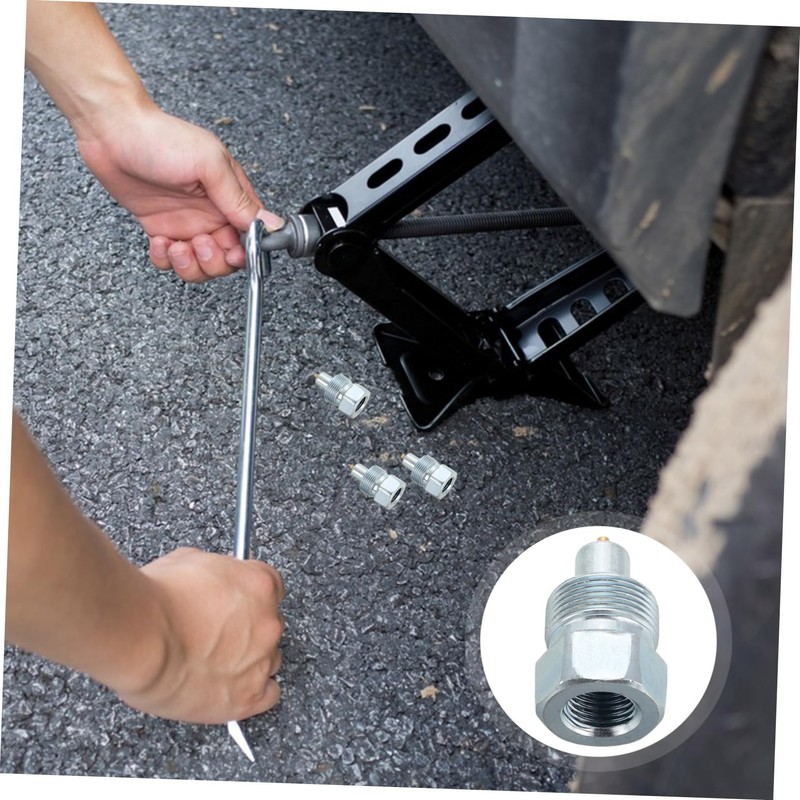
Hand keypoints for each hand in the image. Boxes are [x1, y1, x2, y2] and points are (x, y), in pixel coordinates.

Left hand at [77, 103, 282, 281]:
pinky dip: (165, 259)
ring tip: (176, 246)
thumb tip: (271, 223)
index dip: (247, 252)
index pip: (252, 236)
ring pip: (200, 266)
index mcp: (231, 197)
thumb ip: (239, 200)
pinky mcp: (161, 229)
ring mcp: (187, 223)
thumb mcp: (209, 166)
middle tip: (199, 243)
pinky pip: (170, 261)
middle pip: (228, 259)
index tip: (234, 252)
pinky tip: (159, 241)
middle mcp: (212, 214)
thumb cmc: (161, 138)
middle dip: (215, 261)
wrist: (111, 131)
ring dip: (190, 265)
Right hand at [119, 547, 284, 723]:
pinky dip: (254, 693)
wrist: (140, 639)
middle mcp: (268, 621)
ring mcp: (261, 660)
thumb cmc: (156, 601)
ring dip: (250, 660)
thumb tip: (210, 579)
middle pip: (269, 624)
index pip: (271, 586)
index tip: (237, 602)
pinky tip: (233, 688)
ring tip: (218, 663)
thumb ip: (213, 570)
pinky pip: (268, 695)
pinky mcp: (247, 697)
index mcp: (259, 584)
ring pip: (270, 660)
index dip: (249, 595)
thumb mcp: (188, 560)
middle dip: (247, 628)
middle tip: (218, 634)